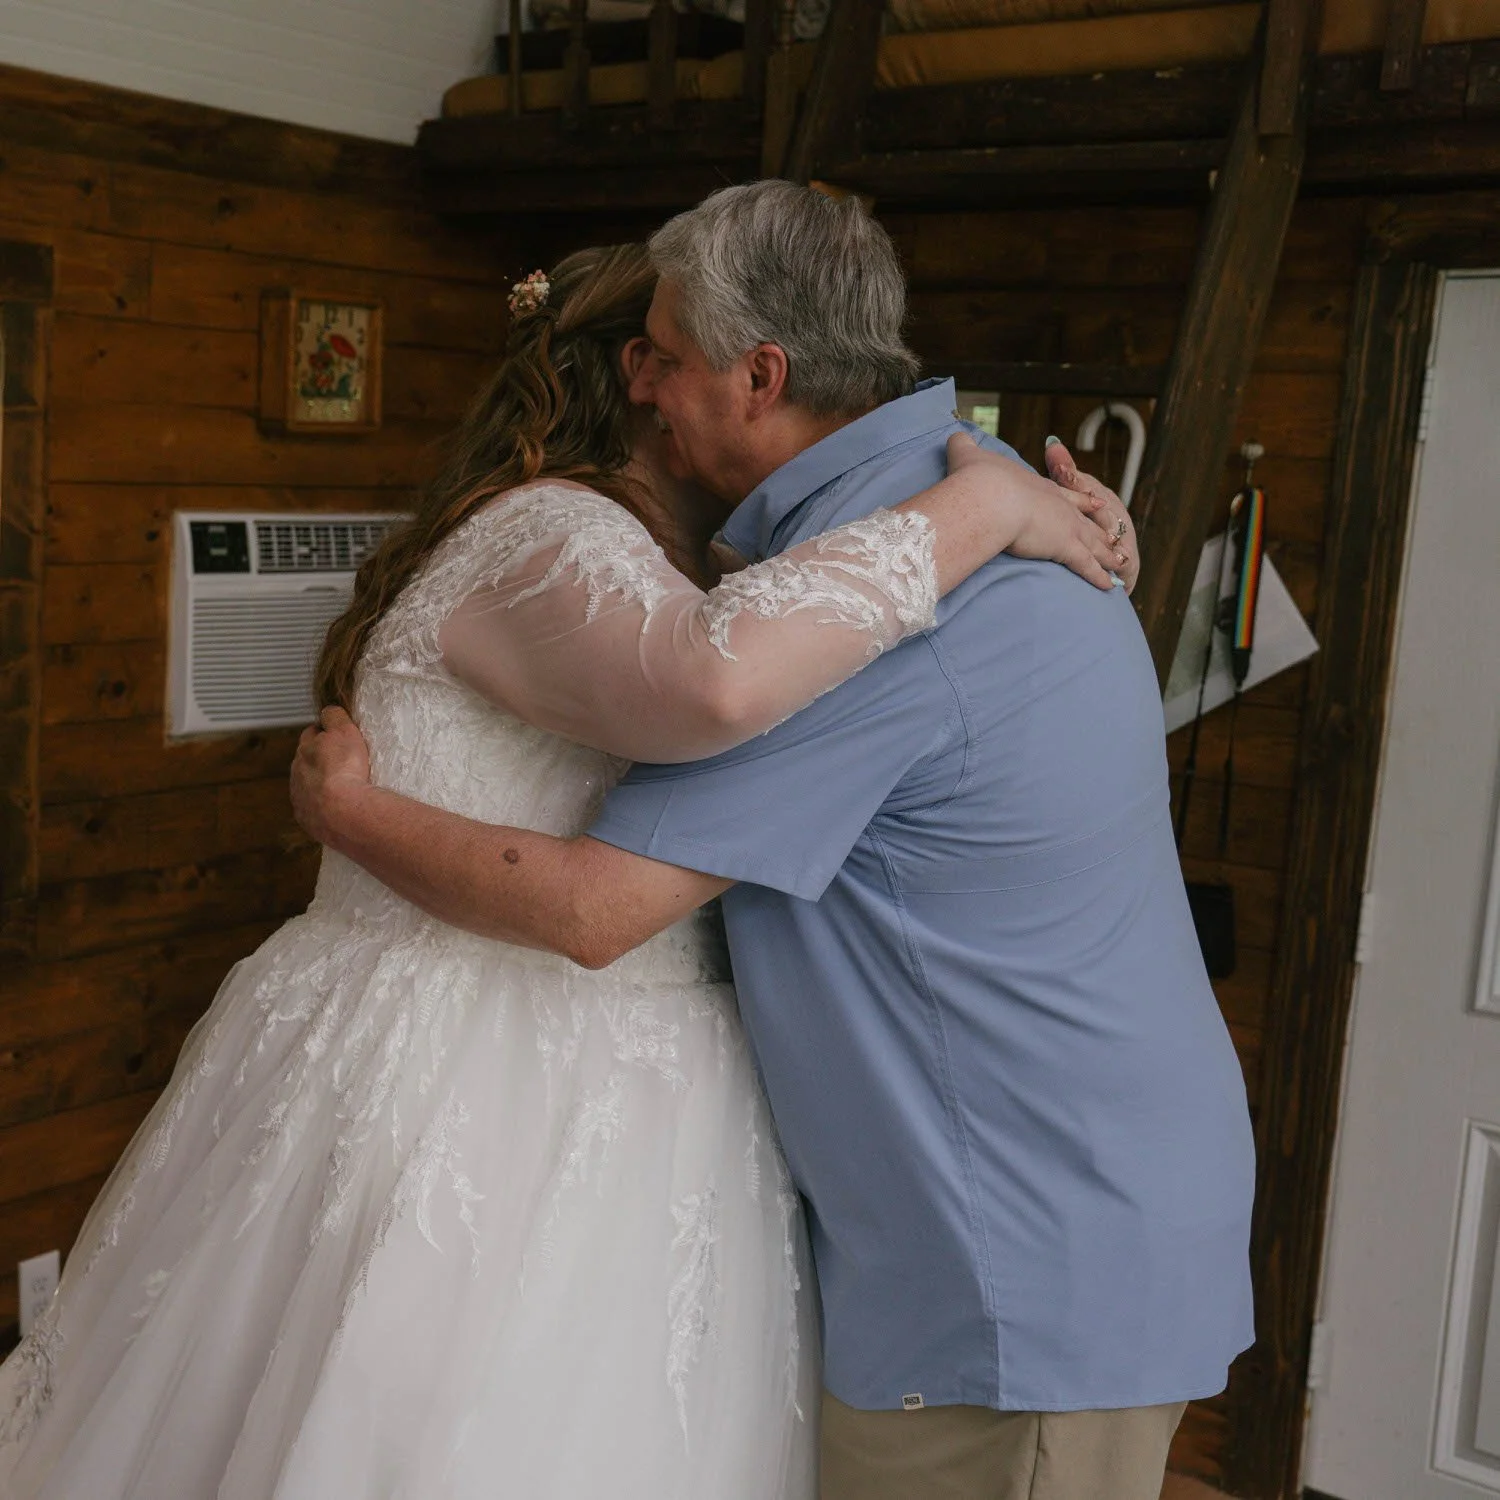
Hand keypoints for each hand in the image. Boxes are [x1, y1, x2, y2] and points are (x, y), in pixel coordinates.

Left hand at [290, 705, 372, 847]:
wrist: (342, 812)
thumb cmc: (345, 769)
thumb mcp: (344, 730)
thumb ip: (334, 716)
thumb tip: (328, 711)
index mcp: (305, 749)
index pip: (311, 734)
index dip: (324, 733)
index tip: (337, 736)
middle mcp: (297, 773)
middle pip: (307, 761)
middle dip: (321, 760)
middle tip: (343, 763)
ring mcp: (300, 798)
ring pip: (308, 786)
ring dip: (321, 785)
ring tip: (345, 788)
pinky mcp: (307, 819)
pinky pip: (315, 809)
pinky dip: (324, 807)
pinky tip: (341, 808)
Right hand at [945, 433, 1127, 591]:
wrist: (989, 495)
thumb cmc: (977, 478)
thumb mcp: (967, 456)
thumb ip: (962, 447)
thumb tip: (953, 436)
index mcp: (1038, 487)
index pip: (1064, 495)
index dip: (1079, 501)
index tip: (1095, 503)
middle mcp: (1058, 505)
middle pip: (1085, 519)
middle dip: (1100, 529)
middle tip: (1114, 535)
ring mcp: (1065, 526)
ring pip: (1093, 543)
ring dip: (1106, 555)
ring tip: (1120, 563)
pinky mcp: (1065, 547)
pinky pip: (1086, 566)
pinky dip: (1098, 577)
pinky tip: (1108, 586)